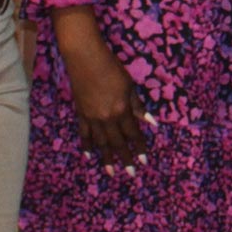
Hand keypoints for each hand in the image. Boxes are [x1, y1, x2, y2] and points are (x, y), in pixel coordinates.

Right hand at [54, 16, 148, 167]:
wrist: (85, 58)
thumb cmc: (111, 67)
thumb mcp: (130, 85)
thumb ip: (138, 106)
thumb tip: (151, 122)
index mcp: (122, 110)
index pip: (133, 133)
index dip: (139, 147)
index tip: (145, 159)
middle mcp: (107, 117)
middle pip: (117, 142)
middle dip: (125, 158)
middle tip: (131, 173)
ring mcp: (92, 117)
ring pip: (100, 142)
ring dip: (106, 158)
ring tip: (111, 172)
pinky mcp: (80, 113)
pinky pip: (84, 133)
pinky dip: (86, 145)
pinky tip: (89, 155)